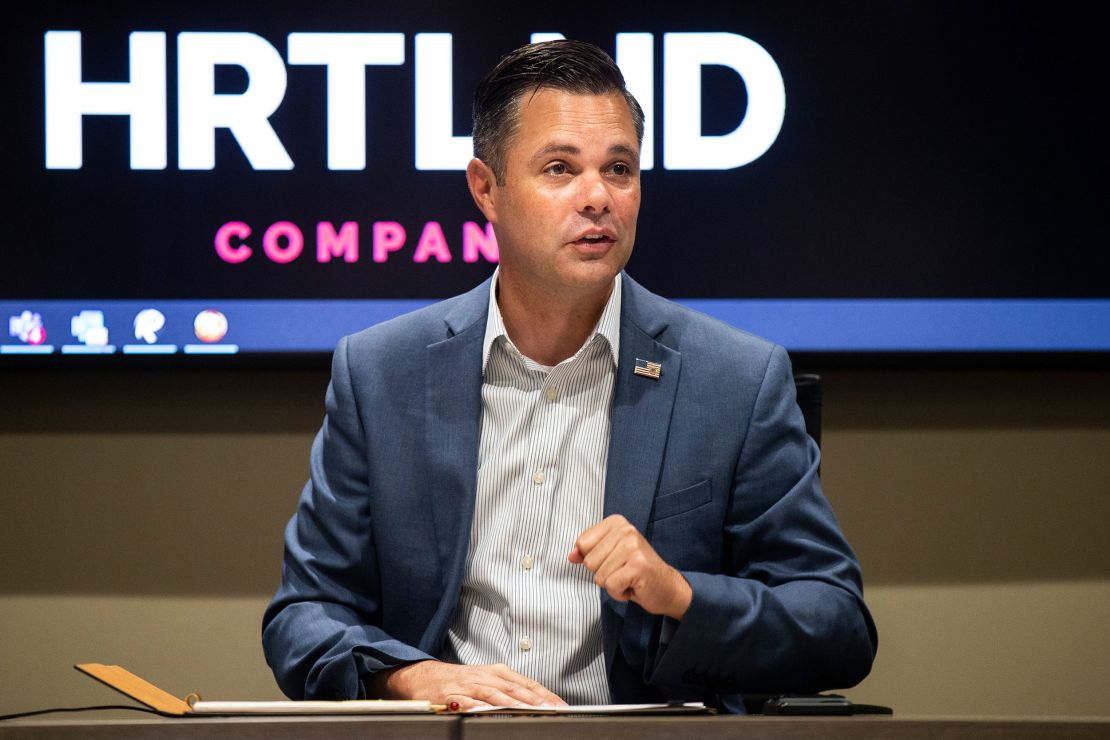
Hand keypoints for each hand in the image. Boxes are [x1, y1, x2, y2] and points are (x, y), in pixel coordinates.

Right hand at [368, 660, 565, 709]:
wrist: (424, 676)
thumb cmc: (460, 680)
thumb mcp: (488, 681)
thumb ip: (509, 691)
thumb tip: (538, 702)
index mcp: (498, 672)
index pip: (527, 684)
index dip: (545, 694)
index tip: (561, 705)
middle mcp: (486, 676)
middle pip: (516, 688)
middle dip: (536, 699)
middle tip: (552, 709)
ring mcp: (469, 684)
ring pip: (495, 693)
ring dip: (513, 702)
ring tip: (529, 710)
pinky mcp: (451, 694)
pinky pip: (468, 701)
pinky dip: (479, 706)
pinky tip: (489, 712)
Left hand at [569, 514, 691, 619]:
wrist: (667, 587)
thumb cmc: (637, 570)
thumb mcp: (610, 555)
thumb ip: (589, 552)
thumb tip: (571, 556)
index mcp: (616, 522)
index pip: (582, 543)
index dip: (593, 559)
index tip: (613, 560)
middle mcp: (626, 530)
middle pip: (589, 561)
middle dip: (602, 574)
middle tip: (622, 571)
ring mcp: (633, 547)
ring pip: (598, 575)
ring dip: (612, 584)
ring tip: (628, 578)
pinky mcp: (638, 566)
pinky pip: (611, 585)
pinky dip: (619, 593)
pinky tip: (632, 586)